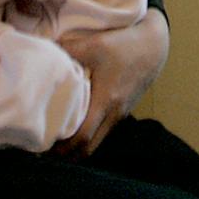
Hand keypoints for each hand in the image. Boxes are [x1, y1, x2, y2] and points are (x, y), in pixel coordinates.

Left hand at [53, 9, 168, 157]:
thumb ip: (68, 49)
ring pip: (98, 141)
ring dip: (78, 145)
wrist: (154, 45)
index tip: (44, 146)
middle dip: (68, 154)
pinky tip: (75, 124)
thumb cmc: (124, 44)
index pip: (84, 137)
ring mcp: (120, 113)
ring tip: (56, 138)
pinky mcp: (123, 110)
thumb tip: (43, 49)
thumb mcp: (95, 44)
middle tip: (46, 148)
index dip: (64, 148)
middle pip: (90, 148)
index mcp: (106, 101)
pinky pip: (103, 130)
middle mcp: (114, 113)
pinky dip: (89, 134)